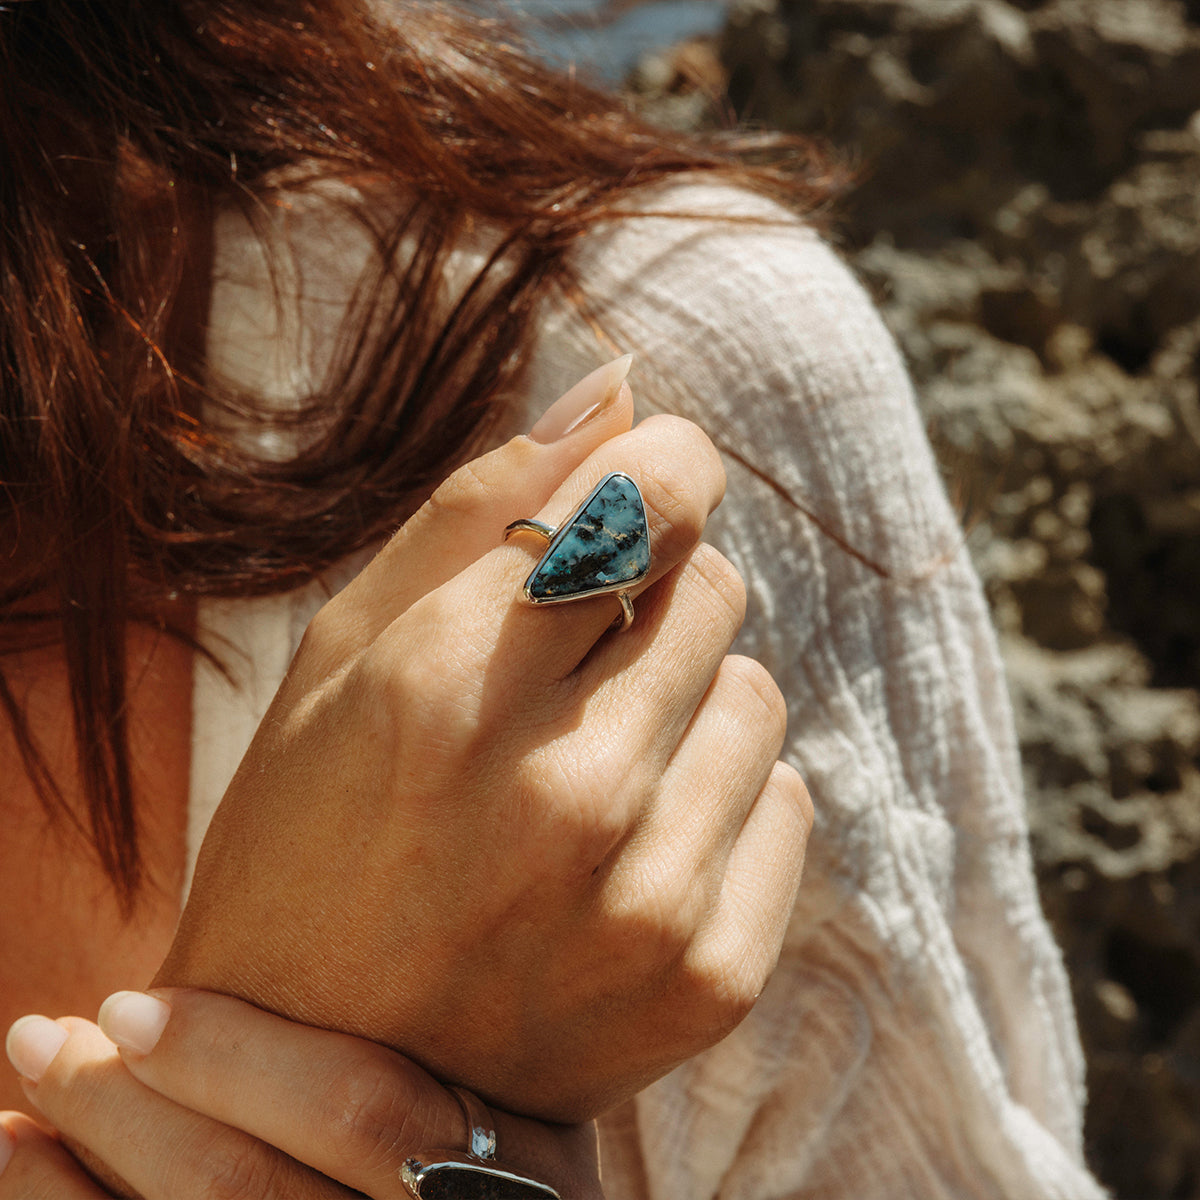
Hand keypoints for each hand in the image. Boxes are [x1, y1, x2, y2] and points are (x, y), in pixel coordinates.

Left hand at [1, 989, 600, 1197]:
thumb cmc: (511, 1136)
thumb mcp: (531, 1085)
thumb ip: (456, 1017)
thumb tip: (317, 881)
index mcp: (516, 1171)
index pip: (362, 1112)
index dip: (233, 1062)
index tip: (127, 1007)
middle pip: (255, 1190)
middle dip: (128, 1115)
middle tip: (42, 1036)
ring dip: (82, 1181)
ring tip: (14, 1109)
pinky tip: (29, 1174)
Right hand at [158, 365, 812, 1120]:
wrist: (324, 1076)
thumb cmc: (312, 844)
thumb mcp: (339, 658)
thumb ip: (478, 506)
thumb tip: (621, 384)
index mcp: (443, 690)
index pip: (646, 495)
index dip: (663, 463)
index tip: (646, 476)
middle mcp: (559, 792)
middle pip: (712, 581)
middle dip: (655, 588)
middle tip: (573, 661)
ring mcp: (647, 895)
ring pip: (755, 687)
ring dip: (686, 695)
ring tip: (592, 762)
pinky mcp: (710, 972)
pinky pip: (784, 796)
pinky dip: (720, 791)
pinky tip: (631, 839)